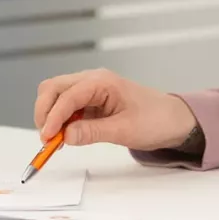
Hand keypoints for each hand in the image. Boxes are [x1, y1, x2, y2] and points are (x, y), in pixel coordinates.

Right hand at [33, 68, 196, 150]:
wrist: (173, 120)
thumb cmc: (154, 121)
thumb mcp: (124, 130)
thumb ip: (92, 132)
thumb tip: (64, 136)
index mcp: (102, 82)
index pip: (67, 95)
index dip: (53, 117)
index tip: (47, 139)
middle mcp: (92, 80)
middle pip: (53, 88)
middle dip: (45, 112)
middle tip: (46, 139)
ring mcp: (90, 88)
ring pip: (56, 94)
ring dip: (50, 115)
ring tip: (55, 139)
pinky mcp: (90, 99)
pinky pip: (66, 105)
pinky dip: (59, 118)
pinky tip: (64, 134)